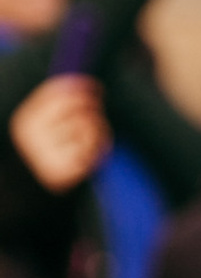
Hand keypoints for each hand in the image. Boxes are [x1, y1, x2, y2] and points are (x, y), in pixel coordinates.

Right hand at [9, 75, 109, 191]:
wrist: (36, 192)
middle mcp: (33, 137)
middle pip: (74, 107)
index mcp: (25, 122)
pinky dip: (99, 147)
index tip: (96, 86)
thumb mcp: (46, 129)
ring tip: (94, 137)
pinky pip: (93, 149)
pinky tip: (93, 152)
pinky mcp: (65, 171)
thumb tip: (79, 85)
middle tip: (98, 110)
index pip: (54, 94)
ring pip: (87, 127)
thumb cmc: (48, 155)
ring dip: (98, 129)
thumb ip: (58, 110)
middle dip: (91, 106)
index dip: (78, 86)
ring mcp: (48, 155)